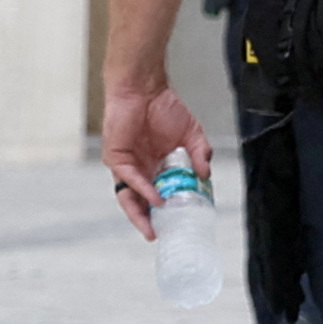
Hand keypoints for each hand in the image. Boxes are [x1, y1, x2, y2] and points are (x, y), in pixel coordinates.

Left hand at [101, 81, 206, 230]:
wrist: (144, 88)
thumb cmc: (164, 108)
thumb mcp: (191, 134)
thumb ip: (200, 153)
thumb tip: (206, 174)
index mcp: (155, 167)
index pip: (158, 195)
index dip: (165, 211)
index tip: (177, 225)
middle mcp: (139, 170)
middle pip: (140, 202)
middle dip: (147, 221)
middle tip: (159, 235)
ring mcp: (126, 165)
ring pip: (129, 196)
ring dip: (140, 213)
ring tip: (153, 226)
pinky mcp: (116, 158)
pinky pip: (128, 179)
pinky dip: (142, 189)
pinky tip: (155, 198)